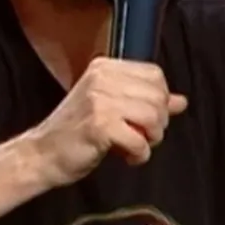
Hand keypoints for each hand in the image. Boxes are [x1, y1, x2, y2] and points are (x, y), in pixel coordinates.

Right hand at [25, 57, 187, 188]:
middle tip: (142, 136)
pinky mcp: (99, 125)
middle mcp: (102, 78)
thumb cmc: (77, 132)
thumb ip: (146, 101)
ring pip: (153, 116)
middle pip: (157, 95)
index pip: (155, 74)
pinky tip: (127, 157)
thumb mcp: (112, 109)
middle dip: (158, 122)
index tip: (147, 118)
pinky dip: (139, 154)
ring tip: (135, 146)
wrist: (42, 154)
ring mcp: (99, 100)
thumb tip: (182, 101)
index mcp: (104, 67)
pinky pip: (140, 141)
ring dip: (151, 139)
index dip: (160, 99)